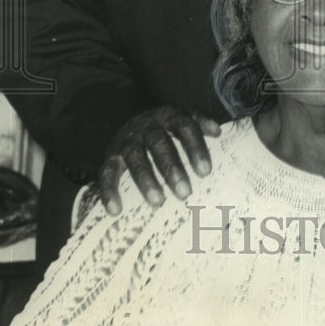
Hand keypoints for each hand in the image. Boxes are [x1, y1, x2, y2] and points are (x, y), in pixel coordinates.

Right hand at [98, 107, 221, 214]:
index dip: (194, 147)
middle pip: (159, 143)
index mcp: (168, 115)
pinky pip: (106, 172)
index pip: (184, 127)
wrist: (128, 122)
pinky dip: (109, 191)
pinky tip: (115, 210)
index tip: (205, 172)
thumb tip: (218, 133)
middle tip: (186, 193)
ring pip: (135, 157)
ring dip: (146, 180)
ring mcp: (126, 139)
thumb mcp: (182, 120)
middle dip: (172, 168)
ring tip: (158, 202)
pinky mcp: (110, 155)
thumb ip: (200, 124)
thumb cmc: (166, 129)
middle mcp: (146, 125)